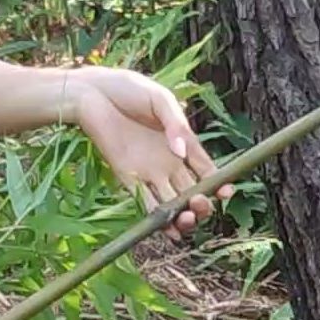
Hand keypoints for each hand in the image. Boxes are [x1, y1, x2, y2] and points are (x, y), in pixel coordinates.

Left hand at [63, 66, 233, 232]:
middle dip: (202, 204)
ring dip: (184, 217)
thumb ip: (175, 124)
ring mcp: (149, 171)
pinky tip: (171, 229)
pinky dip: (159, 220)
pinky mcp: (128, 177)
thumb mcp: (160, 99)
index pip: (207, 170)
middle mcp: (169, 161)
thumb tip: (180, 152)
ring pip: (173, 203)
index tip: (226, 192)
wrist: (92, 93)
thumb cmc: (128, 89)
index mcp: (183, 142)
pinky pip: (147, 204)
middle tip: (200, 204)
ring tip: (187, 219)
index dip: (219, 184)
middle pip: (193, 192)